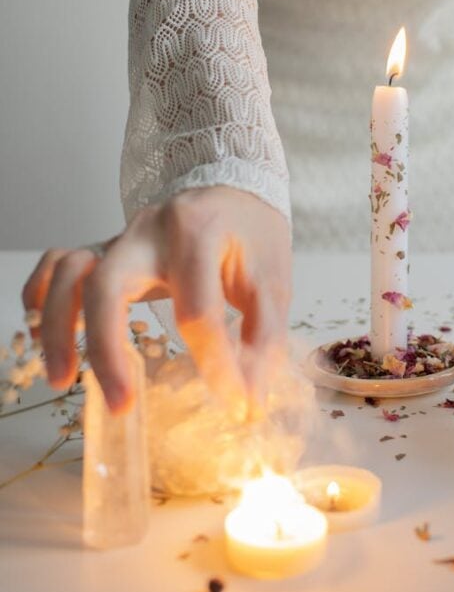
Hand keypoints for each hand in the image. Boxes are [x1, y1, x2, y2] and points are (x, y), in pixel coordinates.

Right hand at [21, 187, 291, 416]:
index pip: (196, 311)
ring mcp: (120, 236)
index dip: (216, 366)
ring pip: (68, 272)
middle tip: (120, 403)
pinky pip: (56, 263)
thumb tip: (249, 401)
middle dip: (105, 348)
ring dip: (59, 327)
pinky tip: (42, 333)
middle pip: (106, 284)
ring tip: (61, 379)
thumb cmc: (252, 234)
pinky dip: (41, 295)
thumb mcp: (274, 280)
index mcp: (197, 232)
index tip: (234, 404)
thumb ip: (262, 337)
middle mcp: (149, 230)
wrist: (235, 187)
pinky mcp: (106, 247)